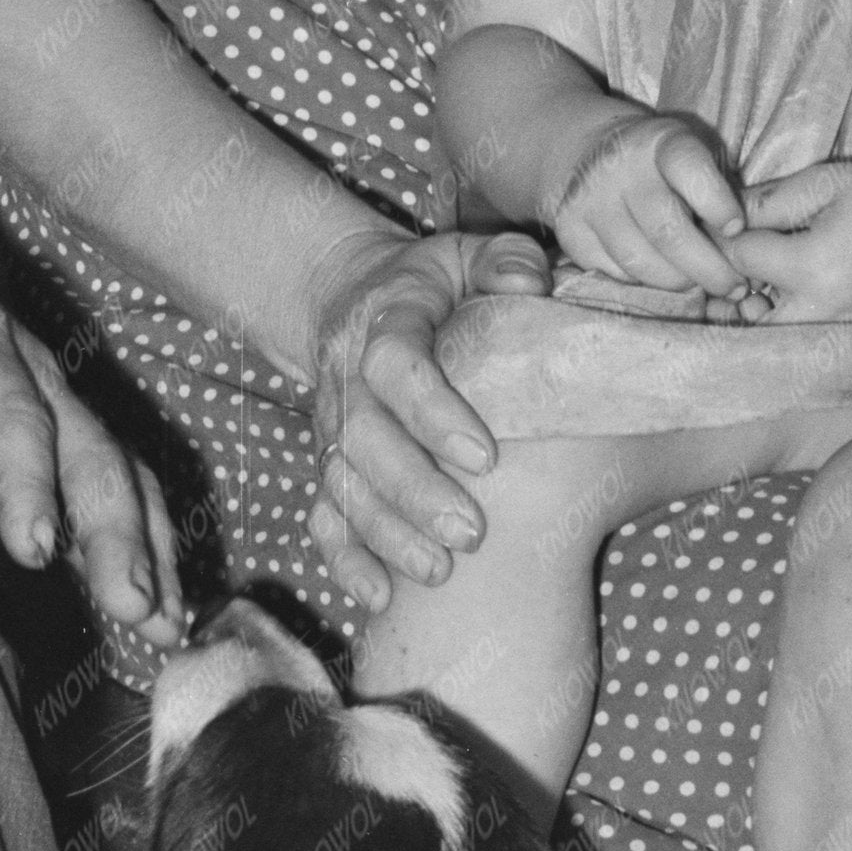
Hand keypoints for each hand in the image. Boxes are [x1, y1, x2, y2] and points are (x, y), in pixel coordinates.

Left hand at [0, 246, 175, 628]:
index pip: (10, 411)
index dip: (29, 480)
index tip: (37, 550)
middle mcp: (29, 370)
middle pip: (89, 449)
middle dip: (116, 530)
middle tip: (134, 607)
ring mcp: (48, 408)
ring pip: (116, 474)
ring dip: (146, 547)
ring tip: (164, 627)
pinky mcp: (46, 449)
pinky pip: (107, 496)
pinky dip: (140, 549)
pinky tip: (157, 613)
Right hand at [302, 227, 552, 615]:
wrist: (347, 296)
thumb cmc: (432, 282)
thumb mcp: (465, 253)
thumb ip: (503, 259)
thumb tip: (529, 282)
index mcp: (384, 322)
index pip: (395, 365)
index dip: (432, 411)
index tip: (486, 455)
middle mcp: (346, 378)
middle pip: (363, 439)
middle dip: (413, 491)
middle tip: (471, 533)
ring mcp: (330, 426)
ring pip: (342, 484)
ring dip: (386, 533)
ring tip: (440, 571)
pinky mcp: (327, 464)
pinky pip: (322, 515)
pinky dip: (345, 558)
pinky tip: (382, 597)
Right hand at [545, 100, 752, 301]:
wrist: (584, 150)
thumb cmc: (660, 160)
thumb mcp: (692, 153)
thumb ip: (718, 189)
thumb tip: (746, 247)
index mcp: (660, 141)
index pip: (688, 167)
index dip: (717, 202)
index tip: (736, 228)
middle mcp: (619, 168)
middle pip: (666, 230)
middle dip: (709, 268)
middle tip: (735, 284)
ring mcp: (589, 201)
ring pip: (639, 261)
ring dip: (679, 282)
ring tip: (702, 284)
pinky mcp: (570, 232)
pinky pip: (615, 273)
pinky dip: (645, 283)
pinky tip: (662, 275)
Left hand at [725, 150, 851, 329]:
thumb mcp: (821, 183)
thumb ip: (765, 205)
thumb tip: (719, 223)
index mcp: (815, 269)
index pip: (740, 263)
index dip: (726, 240)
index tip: (728, 226)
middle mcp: (832, 314)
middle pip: (754, 326)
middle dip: (738, 301)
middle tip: (741, 271)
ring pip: (786, 346)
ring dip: (768, 321)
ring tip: (767, 287)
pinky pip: (819, 348)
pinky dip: (801, 331)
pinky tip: (802, 300)